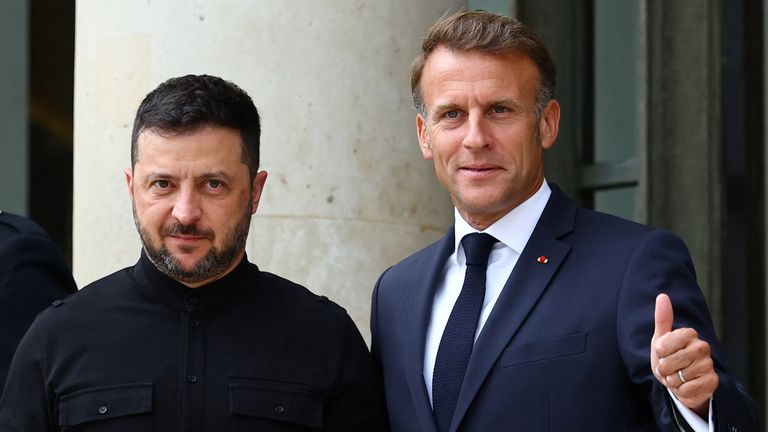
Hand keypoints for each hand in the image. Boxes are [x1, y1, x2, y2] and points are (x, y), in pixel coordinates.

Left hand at [651, 293, 717, 417]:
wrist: (681, 382)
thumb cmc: (669, 357)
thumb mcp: (661, 338)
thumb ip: (662, 318)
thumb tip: (662, 295)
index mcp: (689, 334)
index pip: (662, 345)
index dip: (659, 353)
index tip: (663, 352)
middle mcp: (702, 346)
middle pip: (668, 362)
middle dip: (663, 368)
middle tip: (670, 367)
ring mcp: (709, 364)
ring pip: (678, 376)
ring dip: (673, 380)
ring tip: (678, 376)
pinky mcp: (712, 381)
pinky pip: (687, 389)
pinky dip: (682, 390)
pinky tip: (686, 385)